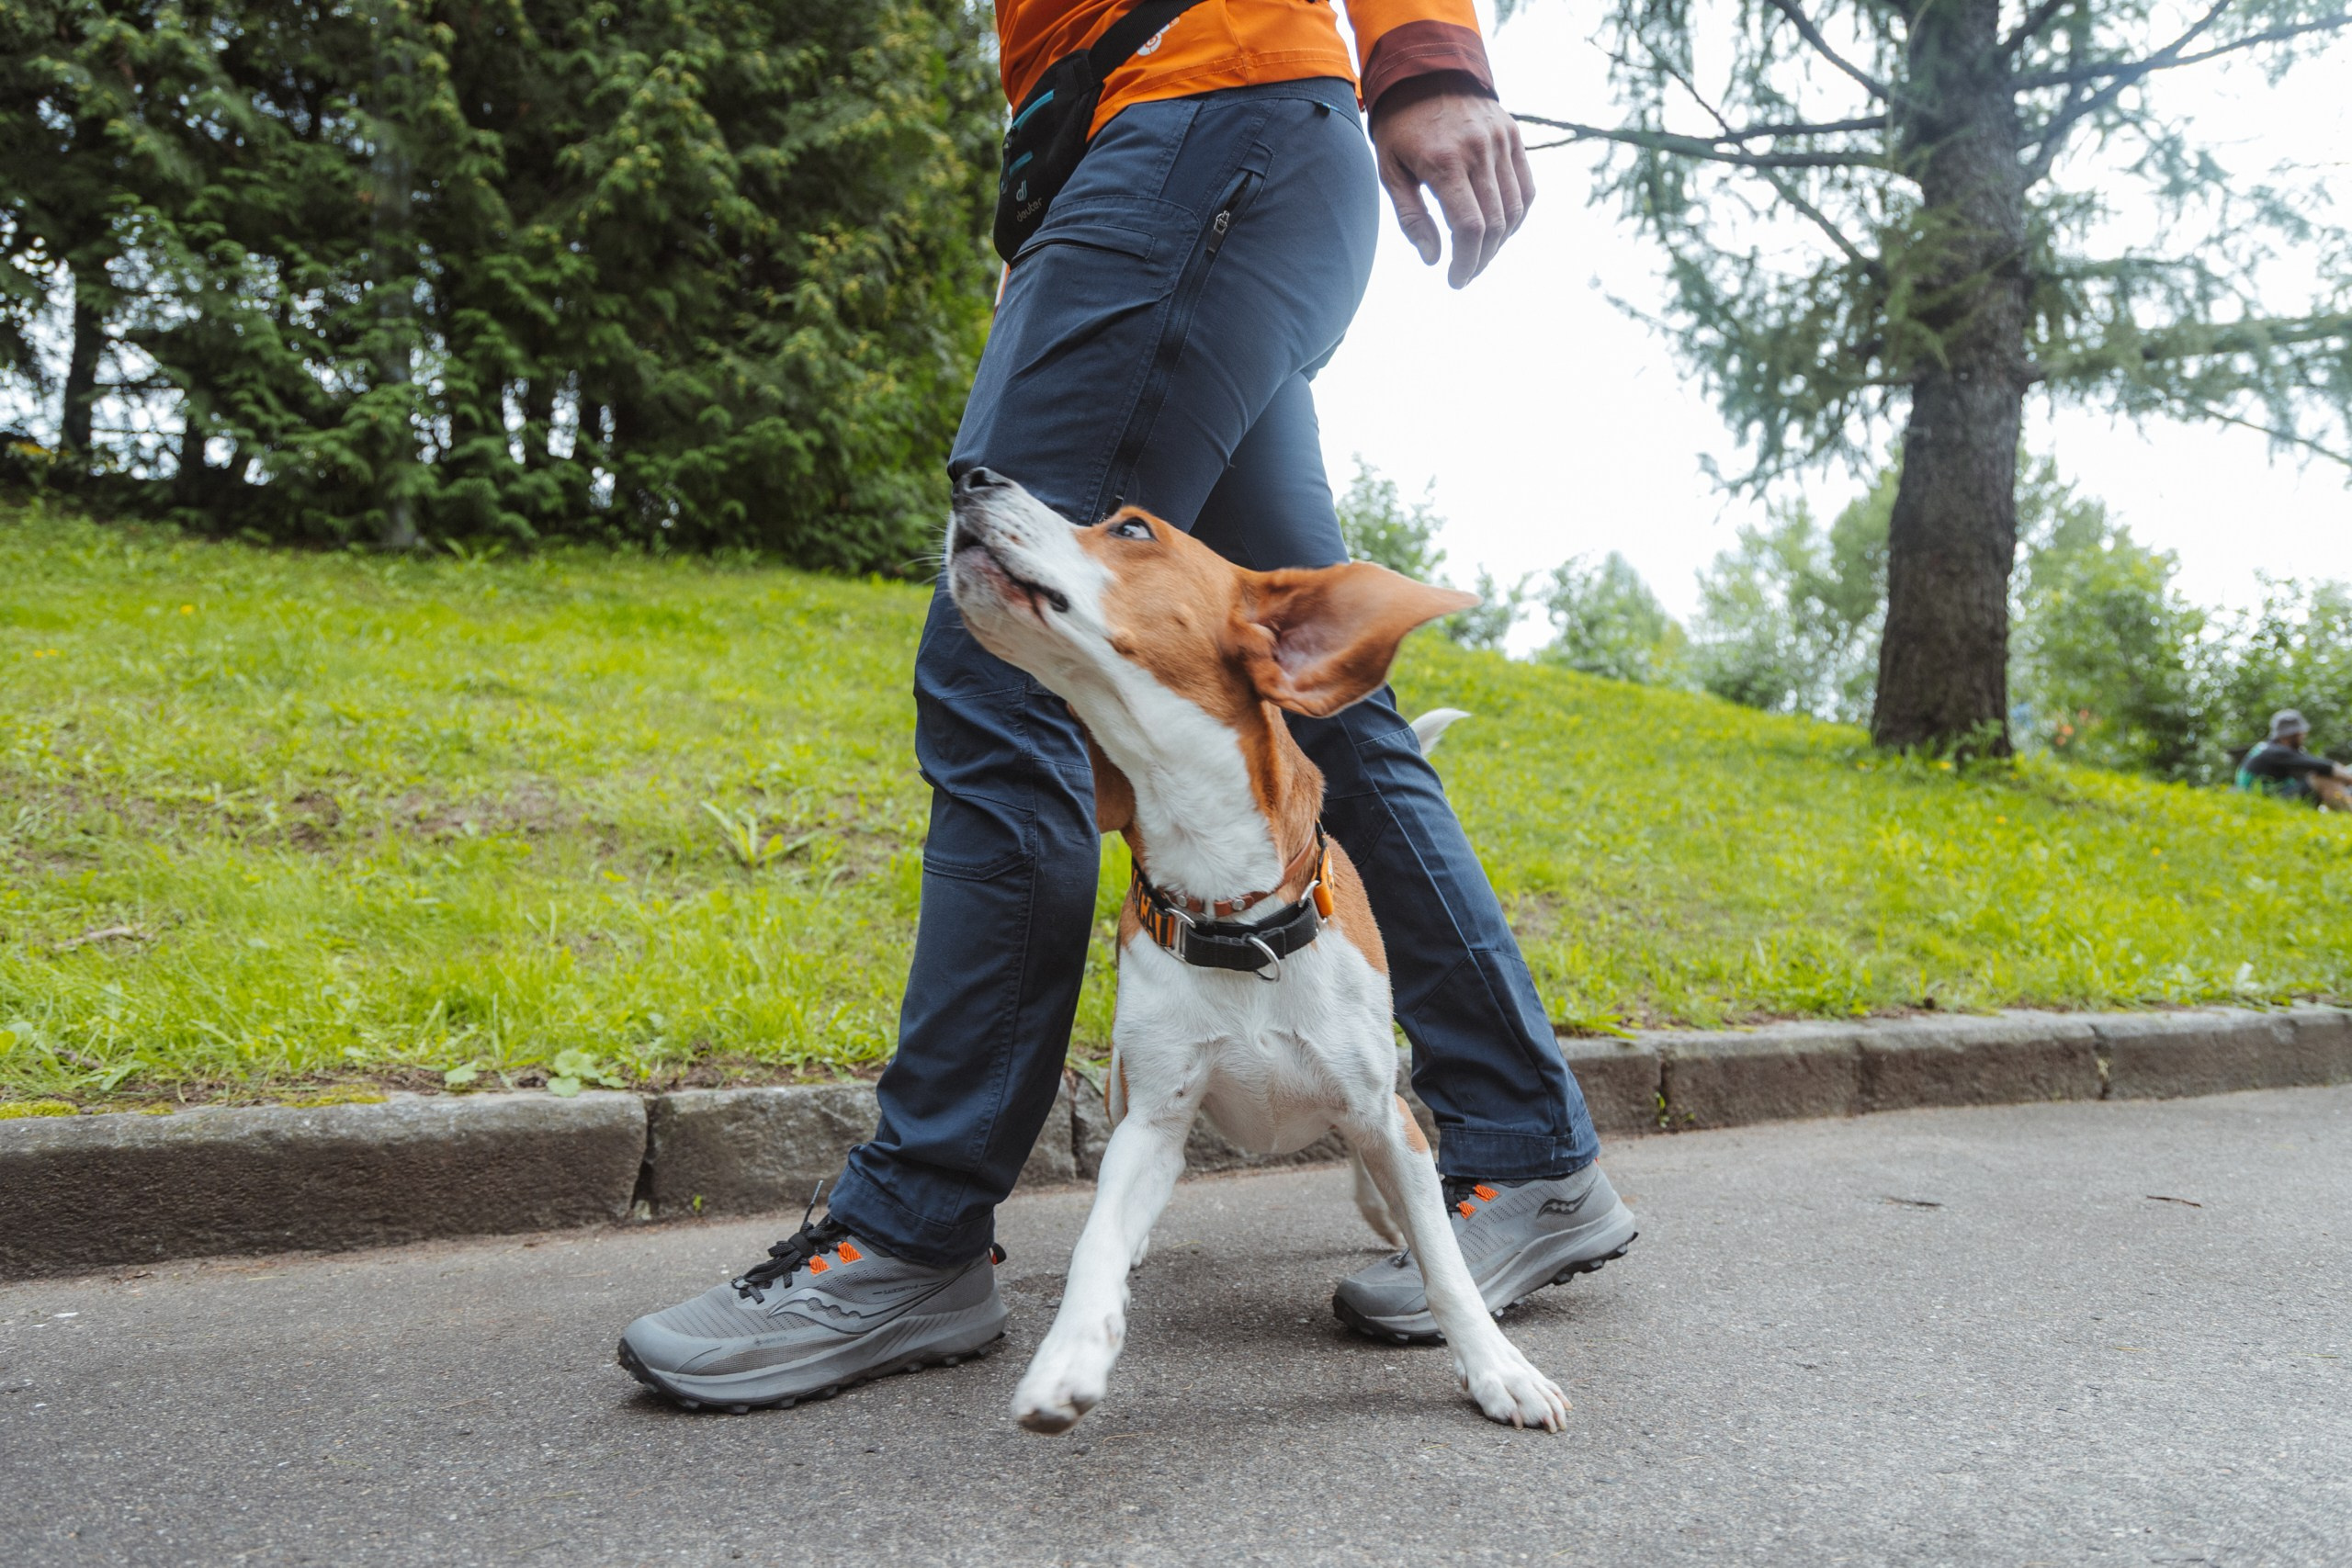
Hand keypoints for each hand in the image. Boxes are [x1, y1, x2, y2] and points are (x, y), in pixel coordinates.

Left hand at [1368, 75, 1534, 288]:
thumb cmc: (1400, 126)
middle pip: (1494, 225)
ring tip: (1479, 256)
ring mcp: (1500, 142)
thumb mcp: (1390, 171)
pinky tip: (1499, 230)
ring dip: (1499, 243)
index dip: (1466, 263)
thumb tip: (1433, 258)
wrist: (1426, 71)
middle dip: (1481, 259)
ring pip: (1514, 210)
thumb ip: (1412, 218)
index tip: (1455, 280)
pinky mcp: (1513, 136)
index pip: (1469, 227)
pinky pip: (1526, 188)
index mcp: (1444, 162)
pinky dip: (1517, 216)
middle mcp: (1478, 151)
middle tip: (1465, 274)